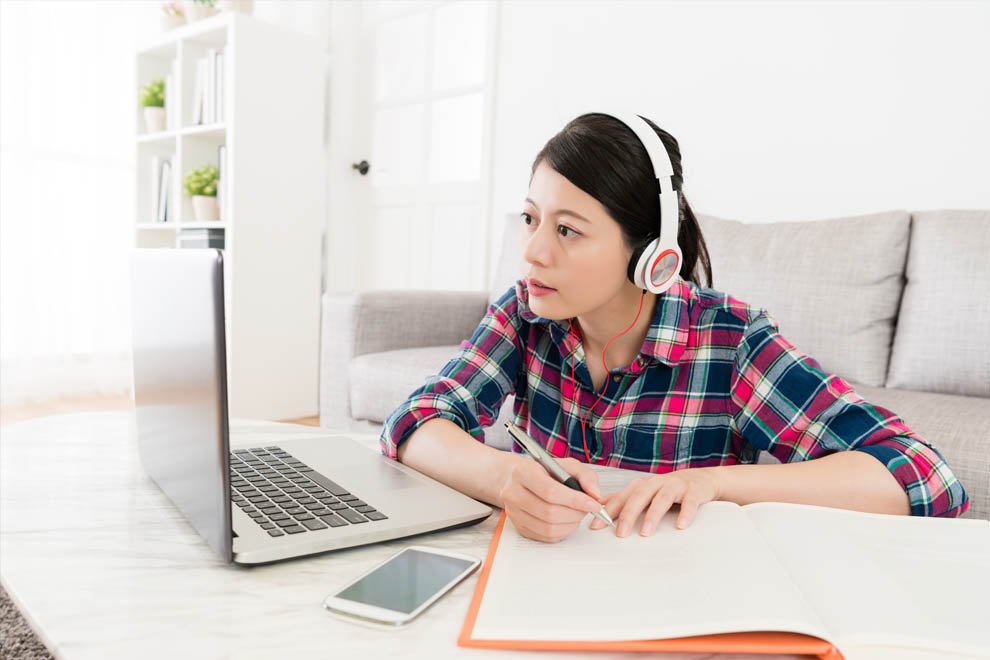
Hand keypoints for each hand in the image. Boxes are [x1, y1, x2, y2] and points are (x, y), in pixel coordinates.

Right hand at [498, 457, 604, 543]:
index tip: (593, 504)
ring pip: (548, 528)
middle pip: (549, 512)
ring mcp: (514, 513)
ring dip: (570, 524)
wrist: (513, 479)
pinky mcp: (519, 527)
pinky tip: (567, 521)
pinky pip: (545, 537)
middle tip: (587, 509)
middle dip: (575, 513)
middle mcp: (514, 493)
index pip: (550, 491)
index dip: (575, 500)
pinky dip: (562, 532)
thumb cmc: (541, 471)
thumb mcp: (564, 464)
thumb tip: (595, 494)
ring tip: (577, 514)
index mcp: (523, 472)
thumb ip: (584, 475)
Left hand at [589, 468, 720, 536]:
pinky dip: (685, 513)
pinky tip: (680, 525)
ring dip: (653, 515)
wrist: (702, 479)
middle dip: (628, 514)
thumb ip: (624, 498)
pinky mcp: (694, 491)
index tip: (596, 526)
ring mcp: (676, 485)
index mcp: (643, 485)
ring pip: (662, 498)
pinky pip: (690, 502)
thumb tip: (598, 505)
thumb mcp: (646, 492)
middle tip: (620, 533)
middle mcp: (657, 483)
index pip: (623, 497)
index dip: (609, 510)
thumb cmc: (669, 489)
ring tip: (645, 532)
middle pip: (640, 496)